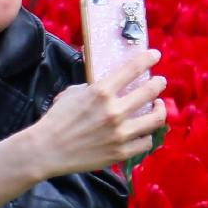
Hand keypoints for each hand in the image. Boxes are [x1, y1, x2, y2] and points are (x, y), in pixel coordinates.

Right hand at [33, 49, 166, 176]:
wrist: (47, 150)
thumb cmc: (56, 120)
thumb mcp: (71, 93)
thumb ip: (93, 88)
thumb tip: (107, 84)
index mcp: (101, 92)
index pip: (133, 69)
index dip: (148, 59)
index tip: (154, 55)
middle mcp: (114, 111)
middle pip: (151, 91)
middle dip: (159, 83)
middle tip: (160, 81)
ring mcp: (120, 133)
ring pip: (155, 119)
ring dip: (160, 109)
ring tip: (157, 106)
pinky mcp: (120, 152)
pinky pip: (146, 142)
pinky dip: (147, 135)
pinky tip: (144, 131)